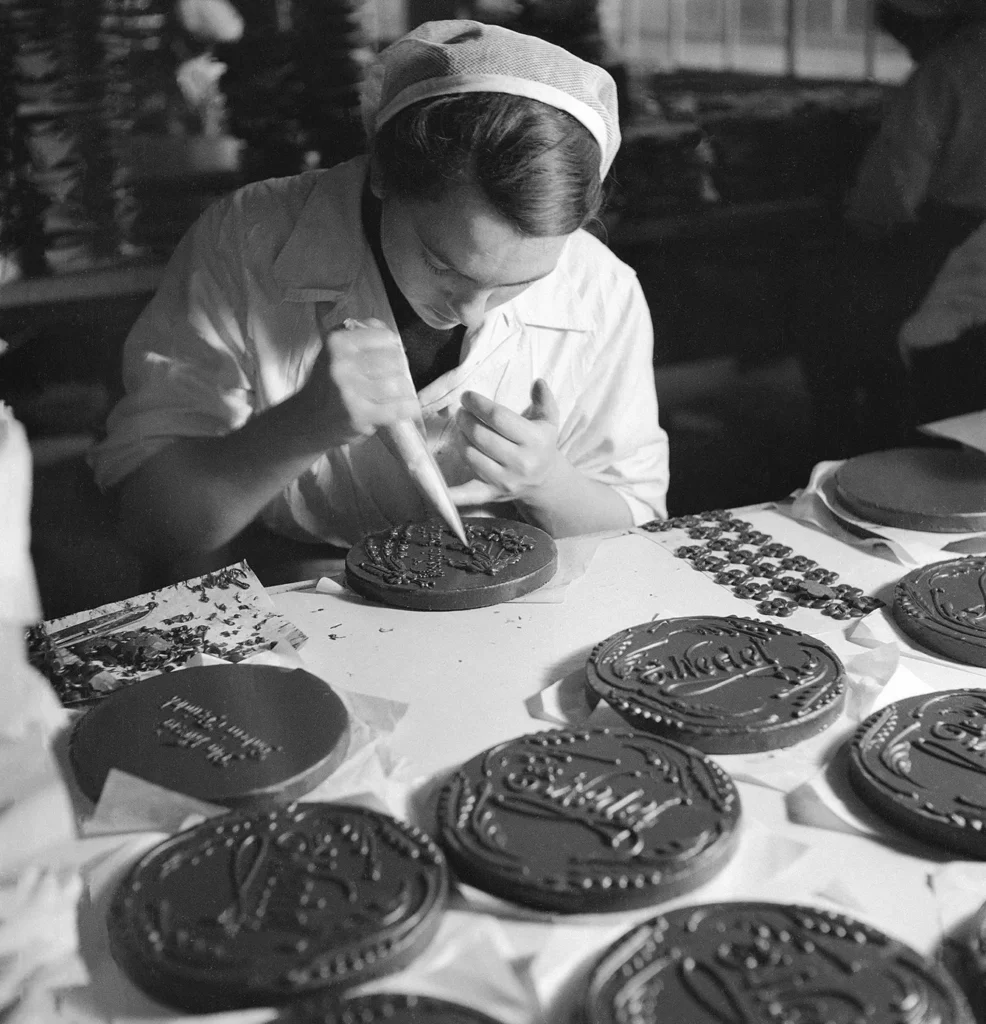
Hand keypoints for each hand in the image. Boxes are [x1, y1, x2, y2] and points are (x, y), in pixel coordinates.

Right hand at [306, 315, 420, 446]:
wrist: (307, 420)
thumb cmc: (328, 384)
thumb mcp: (336, 352)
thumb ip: (362, 337)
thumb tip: (393, 337)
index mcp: (337, 342)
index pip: (385, 336)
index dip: (394, 347)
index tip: (391, 357)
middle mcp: (341, 364)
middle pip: (395, 359)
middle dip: (400, 370)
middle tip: (395, 378)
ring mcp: (349, 390)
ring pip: (398, 383)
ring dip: (405, 390)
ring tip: (399, 394)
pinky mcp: (359, 415)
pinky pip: (398, 407)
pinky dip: (408, 407)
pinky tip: (407, 408)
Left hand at [448, 379, 565, 506]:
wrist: (543, 482)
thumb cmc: (540, 445)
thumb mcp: (548, 421)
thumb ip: (544, 400)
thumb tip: (538, 382)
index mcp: (535, 441)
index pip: (498, 418)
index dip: (478, 404)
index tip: (466, 397)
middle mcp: (521, 463)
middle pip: (481, 436)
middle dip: (465, 419)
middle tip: (460, 412)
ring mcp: (505, 481)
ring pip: (470, 455)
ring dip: (459, 438)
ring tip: (460, 428)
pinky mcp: (491, 494)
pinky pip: (468, 494)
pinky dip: (451, 492)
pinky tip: (433, 484)